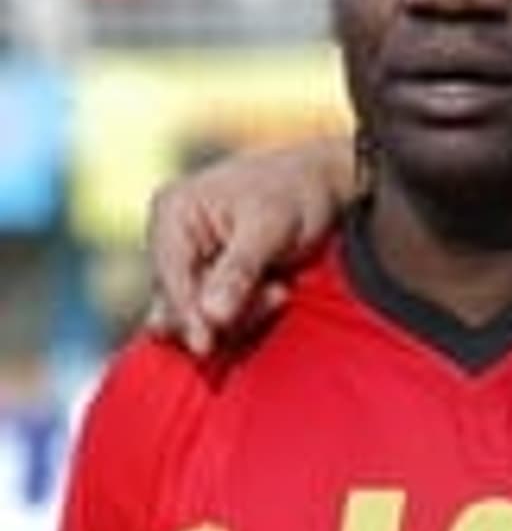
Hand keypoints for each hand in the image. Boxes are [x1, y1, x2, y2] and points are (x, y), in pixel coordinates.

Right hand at [145, 136, 354, 354]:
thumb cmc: (297, 192)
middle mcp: (172, 239)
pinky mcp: (211, 280)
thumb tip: (212, 315)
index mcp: (173, 212)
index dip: (186, 314)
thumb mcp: (271, 226)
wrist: (323, 184)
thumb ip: (240, 270)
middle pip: (180, 302)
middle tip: (277, 294)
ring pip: (201, 314)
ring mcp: (191, 262)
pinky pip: (219, 315)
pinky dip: (249, 311)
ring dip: (244, 312)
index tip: (205, 347)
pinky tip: (278, 288)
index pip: (169, 276)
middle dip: (227, 311)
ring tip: (282, 288)